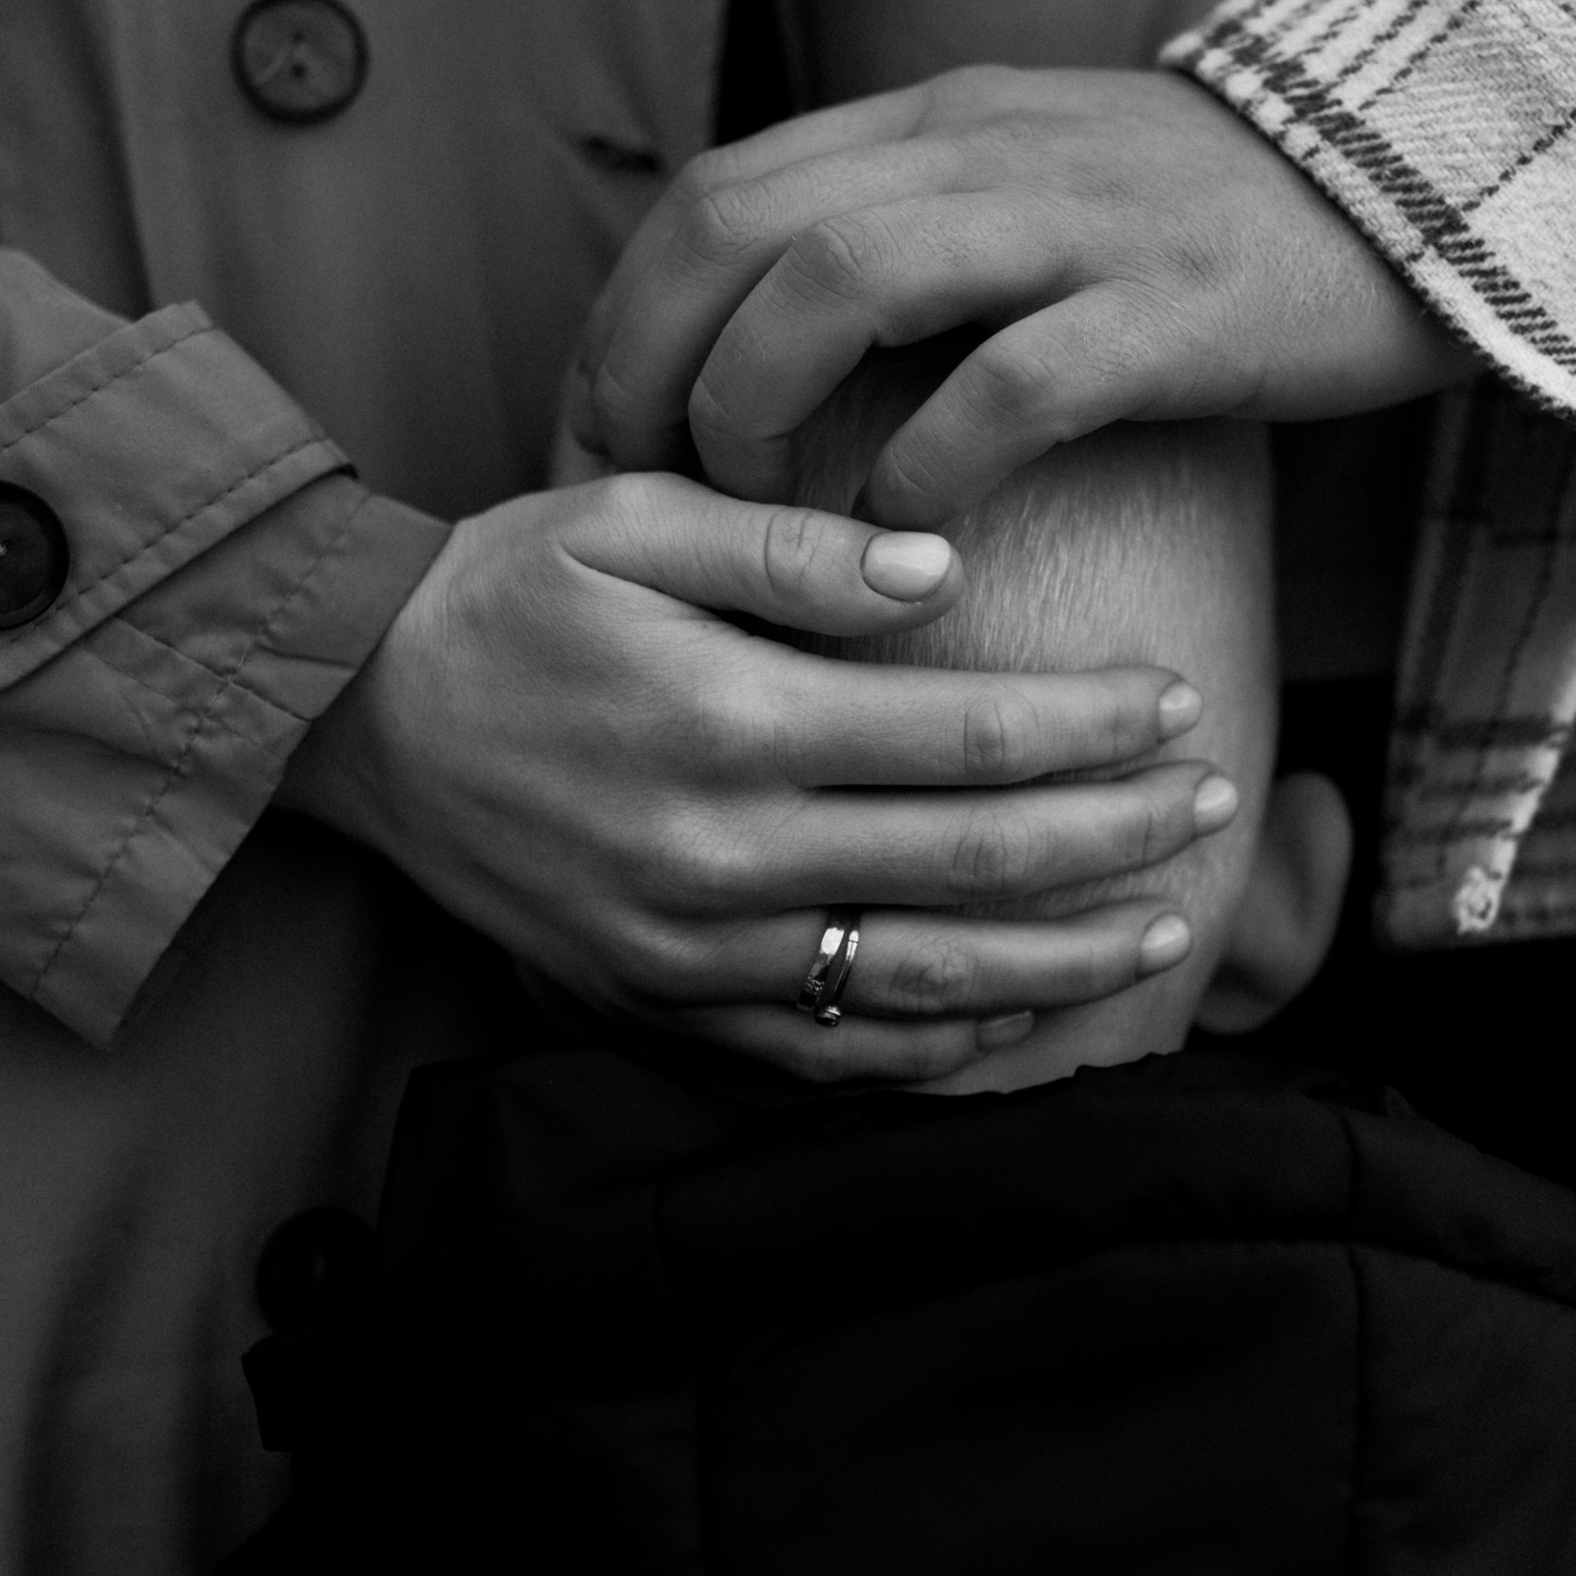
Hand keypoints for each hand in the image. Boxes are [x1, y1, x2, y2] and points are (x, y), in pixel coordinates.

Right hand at [278, 474, 1237, 1081]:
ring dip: (1065, 962)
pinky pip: (833, 1056)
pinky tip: (1022, 1017)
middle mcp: (726, 853)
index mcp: (733, 720)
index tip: (1176, 702)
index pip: (971, 738)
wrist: (359, 719)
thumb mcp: (629, 519)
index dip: (1095, 726)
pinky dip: (942, 1048)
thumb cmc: (507, 598)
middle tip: (1216, 805)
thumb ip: (794, 546)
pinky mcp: (668, 1007)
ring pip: (926, 979)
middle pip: (977, 863)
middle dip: (1119, 839)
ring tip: (1168, 931)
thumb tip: (945, 575)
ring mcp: (698, 951)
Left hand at [569, 65, 1470, 524]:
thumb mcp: (1049, 187)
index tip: (606, 438)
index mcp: (942, 120)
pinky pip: (1008, 380)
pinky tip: (910, 535)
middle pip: (738, 225)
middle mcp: (986, 147)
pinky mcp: (1174, 308)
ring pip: (841, 279)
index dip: (629, 318)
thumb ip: (924, 231)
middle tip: (639, 498)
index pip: (717, 190)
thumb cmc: (1228, 225)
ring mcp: (1080, 220)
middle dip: (652, 368)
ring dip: (760, 405)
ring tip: (757, 519)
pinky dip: (930, 462)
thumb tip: (779, 339)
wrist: (1449, 181)